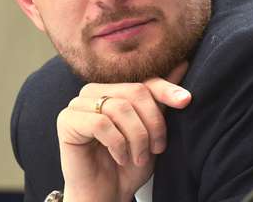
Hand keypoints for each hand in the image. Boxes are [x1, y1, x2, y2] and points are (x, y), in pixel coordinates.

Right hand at [56, 62, 190, 201]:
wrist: (107, 194)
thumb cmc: (128, 164)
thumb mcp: (152, 129)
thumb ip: (161, 98)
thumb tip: (182, 63)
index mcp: (114, 88)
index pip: (145, 81)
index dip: (167, 90)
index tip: (186, 100)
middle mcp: (94, 91)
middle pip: (135, 92)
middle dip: (152, 123)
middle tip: (156, 148)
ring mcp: (78, 103)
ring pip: (119, 107)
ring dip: (137, 137)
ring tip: (139, 156)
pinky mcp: (66, 120)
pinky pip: (100, 123)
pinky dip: (117, 143)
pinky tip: (120, 157)